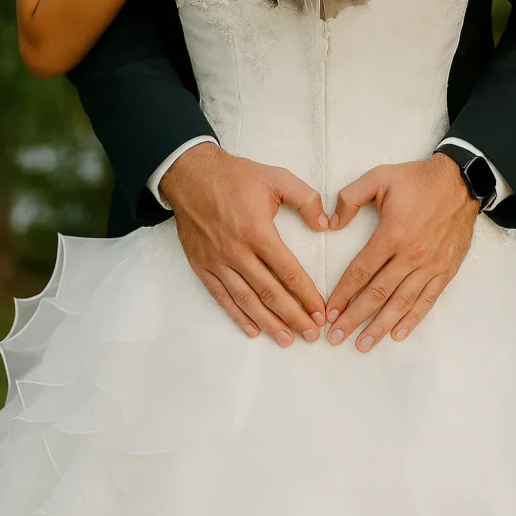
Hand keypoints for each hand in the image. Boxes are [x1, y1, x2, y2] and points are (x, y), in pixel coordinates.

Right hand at [161, 143, 328, 346]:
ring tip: (286, 340)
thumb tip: (325, 224)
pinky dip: (237, 315)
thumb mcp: (277, 178)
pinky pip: (221, 296)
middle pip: (270, 293)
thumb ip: (306, 199)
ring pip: (247, 300)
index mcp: (259, 232)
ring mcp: (218, 261)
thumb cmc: (236, 176)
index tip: (321, 312)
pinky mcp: (202, 265)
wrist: (190, 175)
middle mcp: (237, 252)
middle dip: (293, 317)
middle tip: (311, 335)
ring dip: (268, 323)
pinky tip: (252, 330)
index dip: (307, 296)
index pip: (289, 273)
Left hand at [324, 154, 479, 351]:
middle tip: (336, 337)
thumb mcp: (379, 177)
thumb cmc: (417, 180)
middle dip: (354, 318)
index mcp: (392, 234)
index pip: (361, 271)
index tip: (329, 312)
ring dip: (380, 326)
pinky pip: (427, 300)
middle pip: (377, 294)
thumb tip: (331, 224)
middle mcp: (411, 255)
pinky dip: (412, 319)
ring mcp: (430, 265)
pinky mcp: (446, 270)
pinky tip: (398, 334)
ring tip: (363, 344)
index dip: (342, 294)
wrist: (461, 182)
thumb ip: (350, 197)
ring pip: (401, 303)